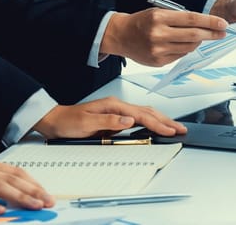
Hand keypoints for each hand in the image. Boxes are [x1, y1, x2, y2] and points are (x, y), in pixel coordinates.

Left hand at [33, 96, 187, 138]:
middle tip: (181, 129)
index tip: (170, 130)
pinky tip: (156, 126)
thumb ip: (109, 122)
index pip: (141, 115)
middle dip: (166, 120)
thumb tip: (129, 120)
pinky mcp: (115, 118)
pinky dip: (150, 122)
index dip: (157, 123)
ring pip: (144, 114)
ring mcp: (117, 111)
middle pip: (147, 112)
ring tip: (174, 127)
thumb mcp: (86, 124)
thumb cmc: (68, 122)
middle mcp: (117, 106)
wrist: (55, 121)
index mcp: (113, 106)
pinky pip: (137, 119)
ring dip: (160, 121)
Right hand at [101, 8, 227, 66]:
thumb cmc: (142, 22)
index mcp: (159, 17)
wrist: (121, 35)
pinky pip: (180, 56)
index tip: (223, 24)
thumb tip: (204, 26)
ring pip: (189, 47)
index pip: (191, 19)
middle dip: (212, 34)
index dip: (210, 22)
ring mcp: (158, 50)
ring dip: (198, 42)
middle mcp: (158, 34)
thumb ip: (179, 19)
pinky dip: (185, 49)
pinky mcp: (158, 62)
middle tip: (222, 33)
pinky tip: (180, 44)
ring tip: (199, 37)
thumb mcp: (158, 12)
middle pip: (194, 35)